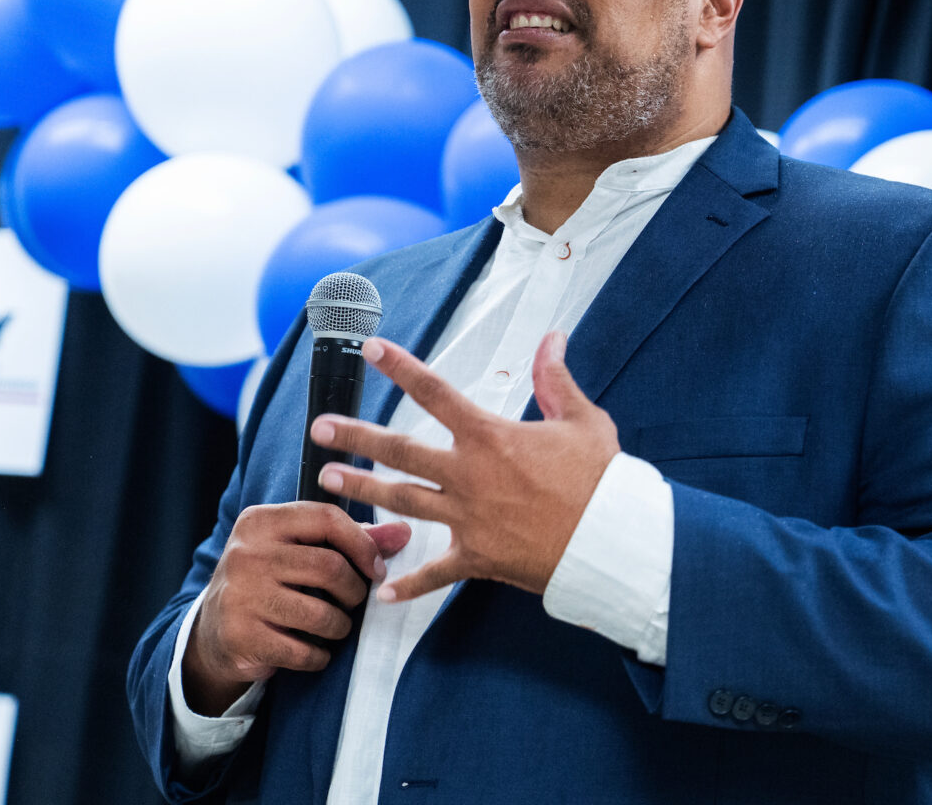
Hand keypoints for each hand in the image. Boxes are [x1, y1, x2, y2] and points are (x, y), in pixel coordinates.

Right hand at [182, 503, 410, 715]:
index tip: (377, 570)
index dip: (362, 544)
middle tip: (354, 602)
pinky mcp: (241, 636)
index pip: (326, 518)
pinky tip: (315, 651)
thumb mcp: (298, 550)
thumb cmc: (269, 581)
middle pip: (329, 568)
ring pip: (321, 614)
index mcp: (261, 521)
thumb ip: (351, 539)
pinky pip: (303, 651)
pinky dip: (319, 656)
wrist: (212, 632)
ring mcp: (240, 596)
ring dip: (340, 627)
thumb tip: (403, 533)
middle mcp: (246, 553)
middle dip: (354, 592)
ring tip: (335, 627)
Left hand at [313, 330, 619, 602]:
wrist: (610, 540)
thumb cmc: (600, 479)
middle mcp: (468, 474)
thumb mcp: (582, 419)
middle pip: (399, 450)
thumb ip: (556, 379)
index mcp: (489, 436)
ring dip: (362, 492)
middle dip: (355, 437)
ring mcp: (468, 518)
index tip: (369, 348)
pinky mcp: (477, 557)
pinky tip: (383, 593)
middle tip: (321, 427)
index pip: (434, 392)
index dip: (399, 367)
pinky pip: (435, 574)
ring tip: (328, 482)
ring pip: (402, 502)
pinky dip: (408, 585)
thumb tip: (553, 338)